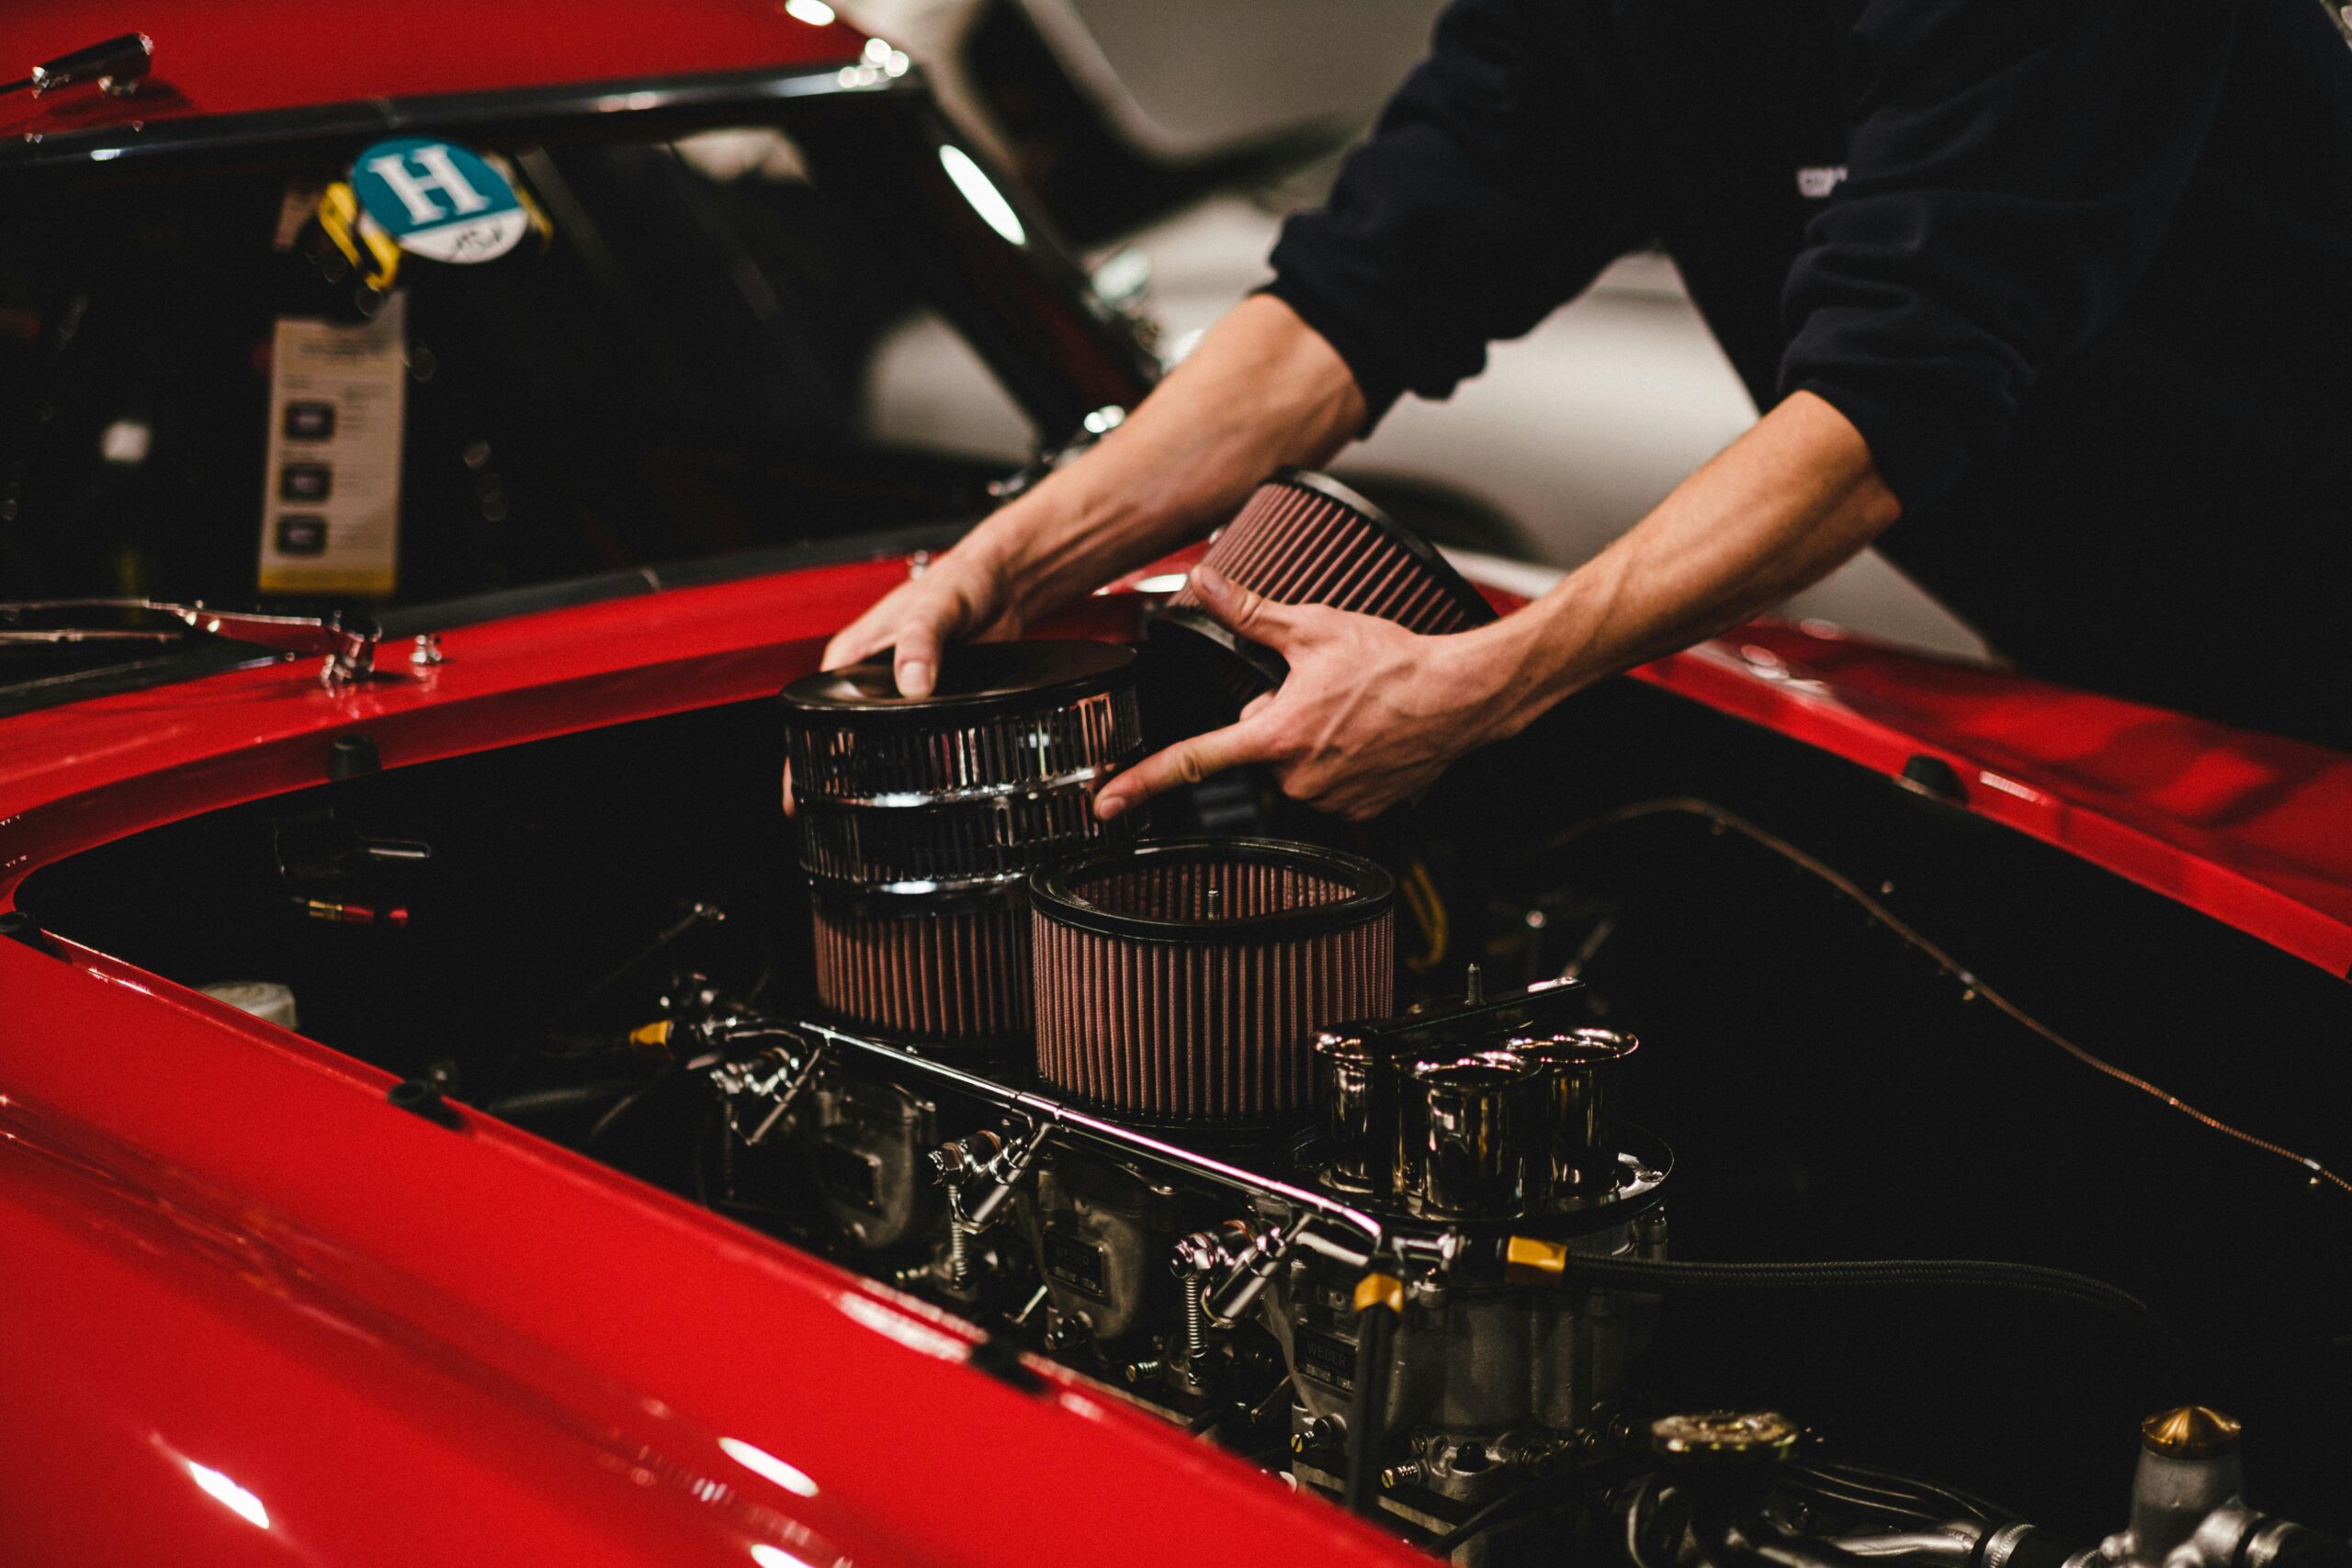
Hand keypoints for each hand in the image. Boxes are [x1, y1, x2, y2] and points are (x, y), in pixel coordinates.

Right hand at [783, 542, 1025, 815]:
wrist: (1005, 583)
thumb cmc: (962, 580)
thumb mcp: (938, 606)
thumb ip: (921, 640)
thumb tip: (912, 683)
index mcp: (852, 656)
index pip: (810, 714)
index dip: (800, 757)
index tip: (796, 795)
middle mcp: (869, 680)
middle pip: (837, 737)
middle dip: (829, 781)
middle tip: (830, 826)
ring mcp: (898, 695)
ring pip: (874, 746)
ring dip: (869, 779)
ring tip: (865, 823)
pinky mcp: (930, 704)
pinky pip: (911, 742)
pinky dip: (907, 768)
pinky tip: (913, 794)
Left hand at [1094, 566, 1520, 823]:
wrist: (1462, 696)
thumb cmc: (1397, 664)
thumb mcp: (1314, 627)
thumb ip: (1250, 612)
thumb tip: (1204, 584)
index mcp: (1276, 735)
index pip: (1193, 761)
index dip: (1141, 783)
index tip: (1107, 803)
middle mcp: (1299, 777)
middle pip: (1257, 749)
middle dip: (1276, 721)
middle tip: (1317, 692)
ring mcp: (1331, 799)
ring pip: (1295, 768)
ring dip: (1311, 740)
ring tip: (1350, 710)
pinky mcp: (1362, 811)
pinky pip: (1331, 785)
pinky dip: (1342, 760)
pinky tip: (1367, 734)